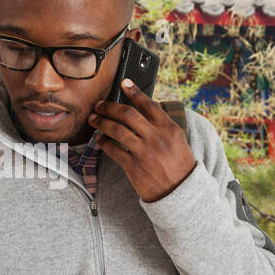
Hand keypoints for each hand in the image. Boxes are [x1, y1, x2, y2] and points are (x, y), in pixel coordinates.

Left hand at [87, 80, 196, 201]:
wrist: (180, 191)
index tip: (123, 84)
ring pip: (117, 130)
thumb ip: (161, 124)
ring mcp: (144, 152)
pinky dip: (104, 142)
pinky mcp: (133, 166)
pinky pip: (113, 150)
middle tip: (99, 104)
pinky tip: (100, 139)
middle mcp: (156, 138)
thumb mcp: (177, 139)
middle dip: (109, 107)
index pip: (148, 104)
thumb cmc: (178, 164)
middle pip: (127, 115)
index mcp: (169, 128)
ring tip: (93, 119)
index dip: (134, 92)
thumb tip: (140, 108)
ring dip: (101, 122)